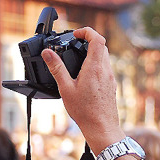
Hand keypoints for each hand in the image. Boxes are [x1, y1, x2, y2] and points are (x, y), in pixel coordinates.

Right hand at [42, 28, 122, 152]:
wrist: (102, 128)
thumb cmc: (85, 111)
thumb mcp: (66, 89)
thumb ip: (57, 69)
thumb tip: (48, 53)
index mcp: (94, 68)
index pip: (97, 39)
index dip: (87, 31)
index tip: (76, 34)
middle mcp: (105, 70)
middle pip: (102, 45)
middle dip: (89, 40)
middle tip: (75, 44)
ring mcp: (110, 77)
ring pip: (105, 56)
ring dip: (93, 52)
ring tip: (78, 59)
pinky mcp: (111, 85)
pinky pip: (105, 67)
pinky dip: (96, 64)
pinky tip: (85, 75)